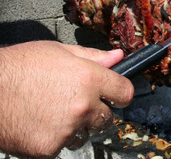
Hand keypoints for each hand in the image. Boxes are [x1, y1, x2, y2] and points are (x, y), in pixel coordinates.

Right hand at [0, 41, 133, 157]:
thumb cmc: (17, 67)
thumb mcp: (58, 51)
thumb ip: (93, 57)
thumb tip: (117, 58)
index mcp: (89, 78)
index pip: (125, 93)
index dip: (120, 92)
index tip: (115, 93)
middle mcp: (83, 105)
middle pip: (108, 117)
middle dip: (97, 111)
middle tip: (77, 102)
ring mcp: (67, 129)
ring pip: (86, 133)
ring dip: (77, 126)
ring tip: (54, 112)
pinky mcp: (50, 148)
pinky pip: (64, 145)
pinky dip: (56, 138)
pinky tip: (41, 122)